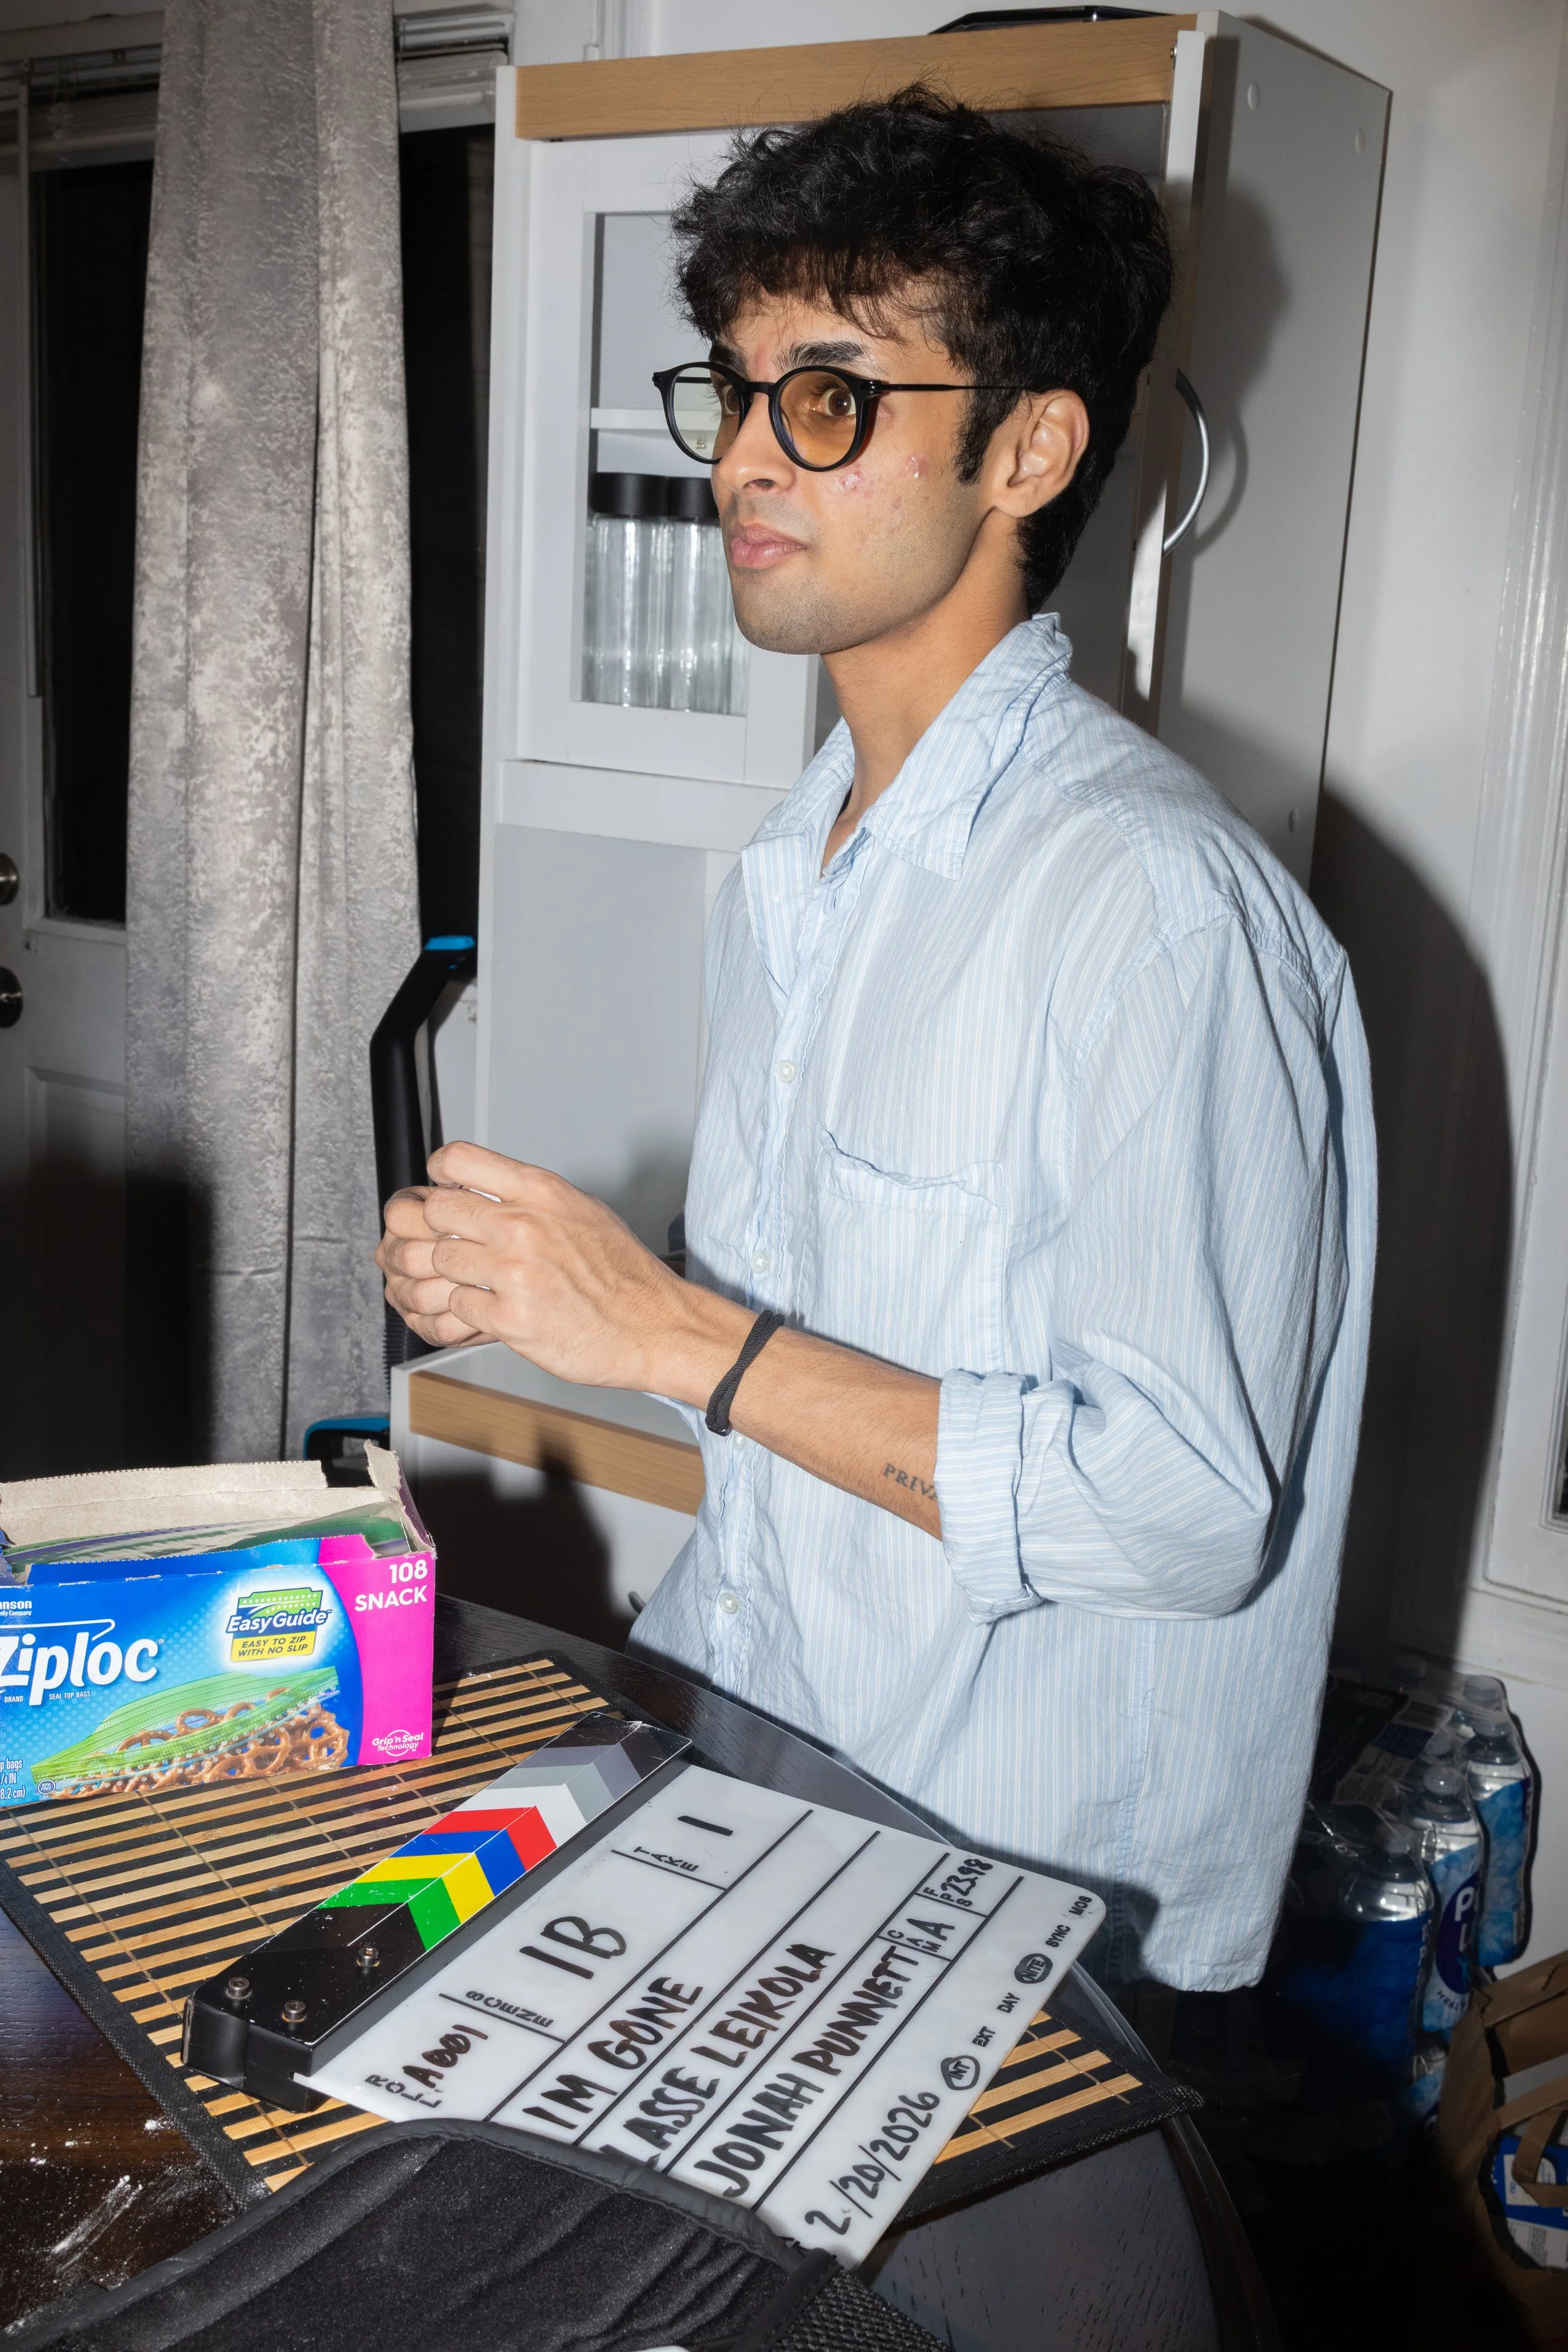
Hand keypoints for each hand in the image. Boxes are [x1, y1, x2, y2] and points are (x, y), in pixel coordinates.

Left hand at [396, 1141, 745, 1394]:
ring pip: (440, 1259)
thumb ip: (533, 1196)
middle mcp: (524, 1225)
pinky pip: (457, 1306)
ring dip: (454, 1274)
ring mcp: (514, 1273)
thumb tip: (487, 1185)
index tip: (445, 1193)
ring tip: (479, 1282)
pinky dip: (469, 1311)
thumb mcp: (583, 1210)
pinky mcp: (509, 1319)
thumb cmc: (625, 1275)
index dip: (441, 1178)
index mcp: (542, 1192)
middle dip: (440, 1229)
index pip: (457, 1160)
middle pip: (436, 1210)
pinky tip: (494, 1310)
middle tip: (457, 1244)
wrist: (655, 1327)